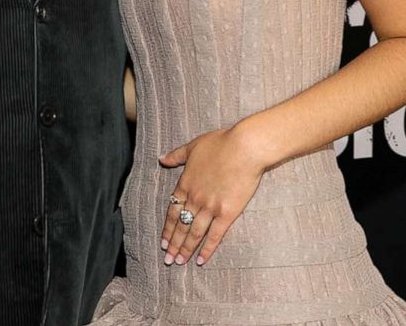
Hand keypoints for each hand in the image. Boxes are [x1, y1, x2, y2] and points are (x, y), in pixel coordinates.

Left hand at [159, 124, 271, 266]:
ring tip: (178, 262)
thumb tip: (161, 158)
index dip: (167, 228)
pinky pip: (214, 235)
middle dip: (173, 244)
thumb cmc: (221, 143)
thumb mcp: (194, 146)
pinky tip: (201, 260)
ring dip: (185, 249)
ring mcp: (210, 207)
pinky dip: (207, 249)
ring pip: (194, 233)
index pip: (173, 211)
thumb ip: (176, 155)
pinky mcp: (227, 213)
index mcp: (186, 183)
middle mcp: (195, 198)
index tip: (162, 241)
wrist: (244, 148)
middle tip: (167, 259)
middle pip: (181, 226)